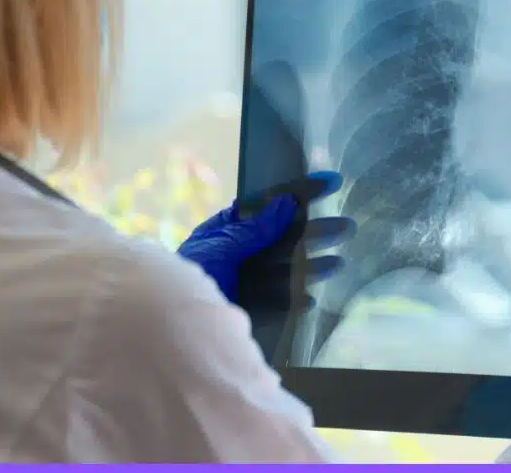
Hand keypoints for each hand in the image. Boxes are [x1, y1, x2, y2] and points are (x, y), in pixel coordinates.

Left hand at [177, 170, 351, 311]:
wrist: (163, 328)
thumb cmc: (183, 279)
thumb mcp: (219, 248)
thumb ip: (252, 230)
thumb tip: (284, 204)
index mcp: (227, 229)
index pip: (269, 204)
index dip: (300, 192)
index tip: (330, 181)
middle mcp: (238, 253)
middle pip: (284, 237)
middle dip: (315, 231)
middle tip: (348, 226)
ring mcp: (243, 281)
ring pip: (285, 269)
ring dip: (312, 265)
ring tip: (339, 263)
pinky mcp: (246, 309)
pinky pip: (277, 301)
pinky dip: (294, 299)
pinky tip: (312, 299)